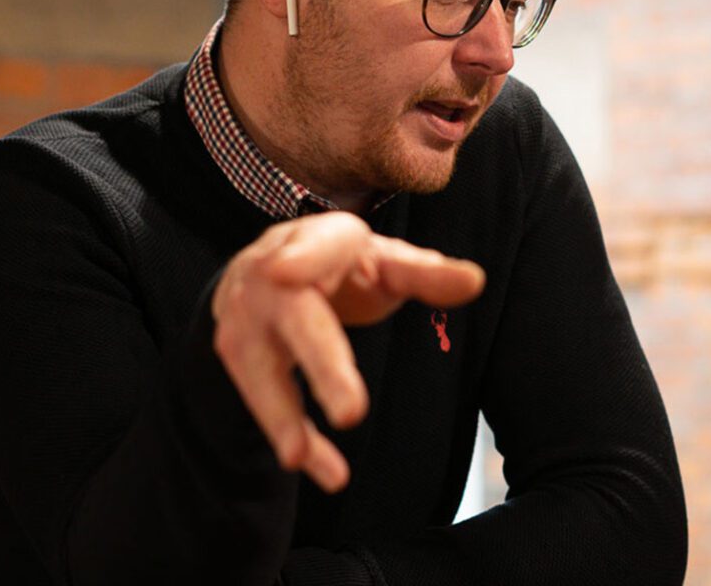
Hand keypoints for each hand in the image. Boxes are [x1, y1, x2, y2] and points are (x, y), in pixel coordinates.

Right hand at [211, 211, 483, 492]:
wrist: (268, 270)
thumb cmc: (340, 267)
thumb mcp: (385, 263)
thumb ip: (426, 274)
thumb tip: (475, 280)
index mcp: (319, 241)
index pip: (315, 246)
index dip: (302, 258)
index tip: (287, 272)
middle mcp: (271, 272)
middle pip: (297, 320)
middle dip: (322, 365)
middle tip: (352, 413)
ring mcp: (245, 315)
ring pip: (264, 369)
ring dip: (286, 418)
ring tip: (313, 464)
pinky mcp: (235, 353)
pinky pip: (261, 399)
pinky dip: (291, 435)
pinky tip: (320, 469)